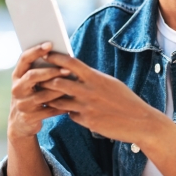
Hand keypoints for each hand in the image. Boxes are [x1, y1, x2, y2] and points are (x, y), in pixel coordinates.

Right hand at [8, 43, 68, 139]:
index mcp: (17, 75)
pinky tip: (72, 101)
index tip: (50, 44)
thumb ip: (41, 68)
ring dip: (60, 90)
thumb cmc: (33, 93)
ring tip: (74, 85)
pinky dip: (62, 105)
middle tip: (68, 69)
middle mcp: (16, 88)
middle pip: (33, 76)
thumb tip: (63, 54)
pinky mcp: (29, 117)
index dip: (36, 50)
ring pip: (44, 94)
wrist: (21, 123)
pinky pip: (49, 109)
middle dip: (52, 71)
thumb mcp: (32, 81)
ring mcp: (21, 104)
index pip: (24, 59)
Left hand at [40, 53, 160, 143]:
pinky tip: (64, 111)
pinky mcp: (87, 121)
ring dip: (51, 98)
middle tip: (36, 77)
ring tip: (43, 95)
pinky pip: (69, 114)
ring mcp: (86, 107)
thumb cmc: (126, 99)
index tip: (45, 54)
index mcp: (95, 77)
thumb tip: (79, 73)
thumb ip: (93, 78)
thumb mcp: (110, 83)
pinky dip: (66, 112)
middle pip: (58, 81)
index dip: (56, 57)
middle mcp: (89, 90)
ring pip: (59, 100)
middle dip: (45, 79)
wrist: (139, 121)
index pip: (70, 63)